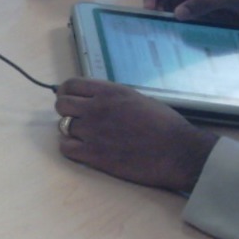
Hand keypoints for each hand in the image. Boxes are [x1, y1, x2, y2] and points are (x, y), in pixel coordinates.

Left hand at [54, 78, 217, 191]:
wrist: (176, 152)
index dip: (67, 92)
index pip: (71, 85)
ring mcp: (92, 131)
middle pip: (61, 105)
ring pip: (62, 127)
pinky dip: (70, 148)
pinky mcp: (93, 154)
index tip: (70, 99)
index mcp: (109, 91)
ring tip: (84, 136)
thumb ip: (113, 98)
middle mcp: (96, 108)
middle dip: (66, 111)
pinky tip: (82, 150)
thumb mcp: (137, 99)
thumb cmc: (164, 125)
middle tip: (77, 119)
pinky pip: (65, 148)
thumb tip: (96, 100)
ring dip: (71, 131)